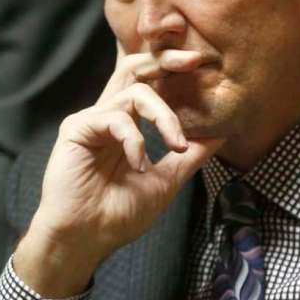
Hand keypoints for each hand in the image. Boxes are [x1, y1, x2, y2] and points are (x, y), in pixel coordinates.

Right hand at [13, 48, 221, 295]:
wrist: (85, 240)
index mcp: (126, 126)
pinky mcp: (77, 128)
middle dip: (166, 59)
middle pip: (135, 67)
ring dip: (164, 116)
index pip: (150, 84)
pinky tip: (139, 165)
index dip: (173, 70)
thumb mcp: (166, 182)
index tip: (205, 68)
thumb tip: (223, 134)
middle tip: (196, 62)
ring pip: (134, 90)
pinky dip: (136, 140)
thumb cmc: (118, 215)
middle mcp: (108, 116)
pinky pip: (115, 117)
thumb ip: (190, 157)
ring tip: (177, 146)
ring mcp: (91, 120)